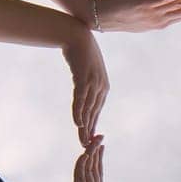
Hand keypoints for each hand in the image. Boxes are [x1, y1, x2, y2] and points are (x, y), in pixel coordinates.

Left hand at [56, 141, 102, 181]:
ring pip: (91, 172)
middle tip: (100, 137)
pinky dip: (82, 167)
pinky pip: (81, 180)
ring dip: (91, 155)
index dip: (100, 160)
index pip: (99, 176)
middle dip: (98, 152)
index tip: (101, 147)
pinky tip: (82, 156)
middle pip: (97, 170)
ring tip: (93, 141)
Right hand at [62, 31, 108, 145]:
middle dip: (90, 130)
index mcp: (103, 86)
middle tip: (85, 146)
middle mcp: (101, 86)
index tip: (89, 138)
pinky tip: (77, 124)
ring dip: (85, 125)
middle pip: (94, 112)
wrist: (77, 35)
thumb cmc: (80, 52)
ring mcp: (93, 82)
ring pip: (88, 109)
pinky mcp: (84, 78)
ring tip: (81, 140)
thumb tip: (83, 91)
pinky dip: (79, 112)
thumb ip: (86, 83)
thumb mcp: (86, 70)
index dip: (93, 125)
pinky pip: (81, 99)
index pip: (97, 110)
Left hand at [94, 0, 180, 32]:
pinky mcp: (143, 4)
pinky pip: (164, 0)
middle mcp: (158, 19)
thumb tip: (160, 6)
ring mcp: (152, 13)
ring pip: (180, 7)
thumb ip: (151, 11)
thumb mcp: (136, 15)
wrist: (94, 16)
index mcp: (158, 22)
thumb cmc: (114, 14)